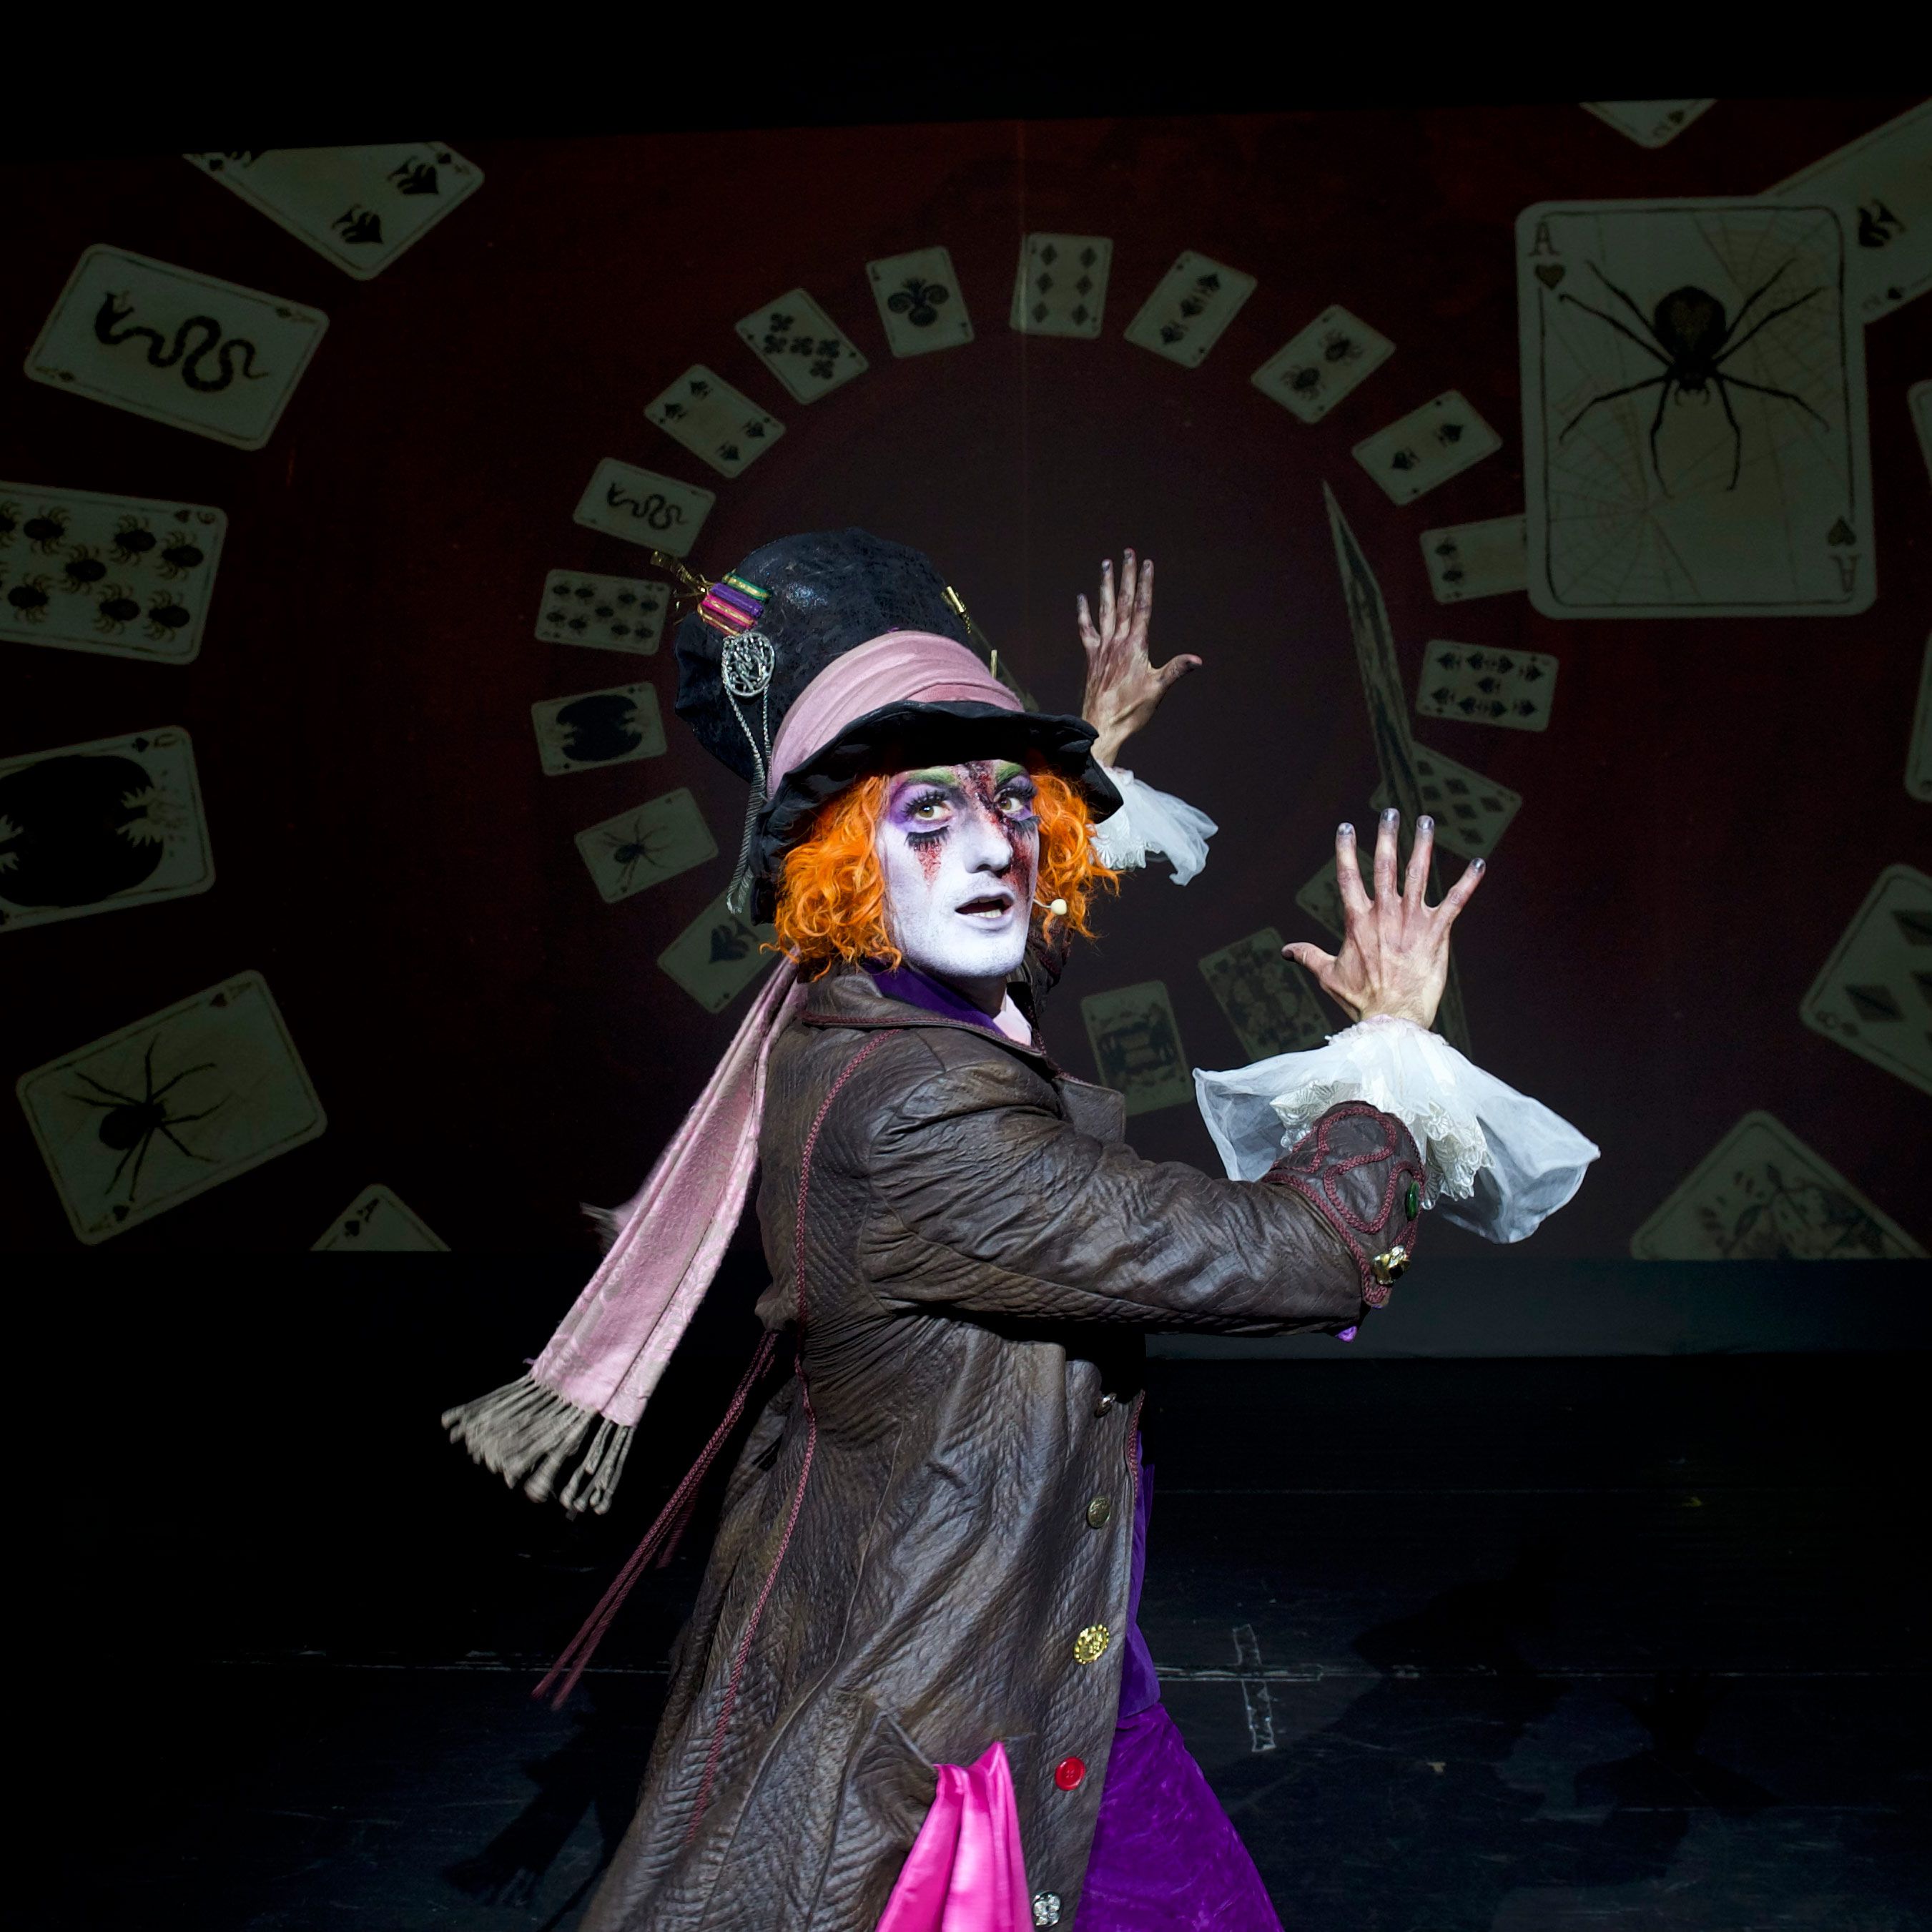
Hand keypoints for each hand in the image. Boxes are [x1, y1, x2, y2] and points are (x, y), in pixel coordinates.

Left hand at [1077, 549, 1200, 766]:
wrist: (1102, 725)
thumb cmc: (1132, 710)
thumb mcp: (1158, 689)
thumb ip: (1176, 670)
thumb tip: (1197, 660)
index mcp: (1135, 645)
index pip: (1143, 607)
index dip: (1145, 584)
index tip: (1147, 564)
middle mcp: (1117, 641)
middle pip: (1124, 602)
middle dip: (1126, 576)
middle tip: (1127, 553)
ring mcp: (1102, 648)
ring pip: (1105, 610)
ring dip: (1106, 586)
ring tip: (1106, 565)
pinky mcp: (1092, 658)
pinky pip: (1086, 630)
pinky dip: (1084, 613)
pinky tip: (1082, 598)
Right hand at [1283, 810, 1483, 1028]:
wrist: (1393, 1018)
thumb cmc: (1360, 999)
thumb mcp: (1329, 975)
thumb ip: (1308, 955)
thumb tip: (1285, 950)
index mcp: (1357, 921)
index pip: (1349, 877)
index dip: (1346, 850)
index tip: (1346, 827)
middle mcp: (1384, 914)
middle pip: (1385, 865)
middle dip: (1387, 835)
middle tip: (1390, 811)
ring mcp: (1412, 921)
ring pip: (1418, 874)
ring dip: (1423, 845)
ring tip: (1426, 820)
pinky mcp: (1436, 933)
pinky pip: (1455, 902)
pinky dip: (1467, 882)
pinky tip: (1478, 863)